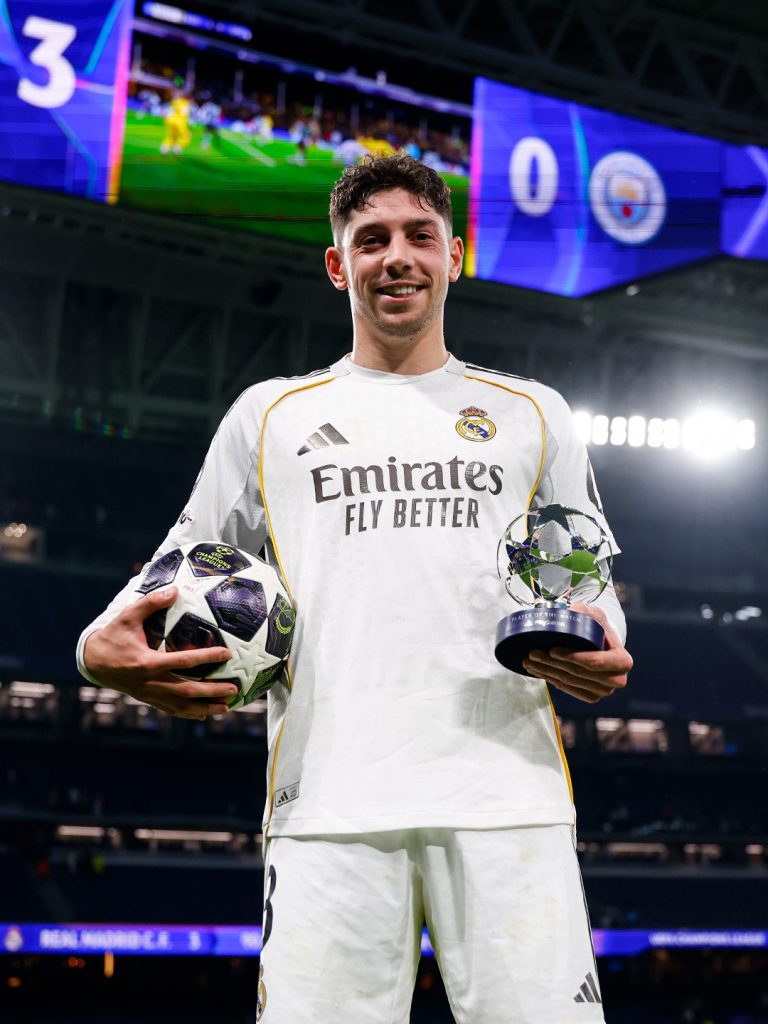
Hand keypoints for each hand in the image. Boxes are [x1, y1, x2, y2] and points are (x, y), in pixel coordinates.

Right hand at [83, 587, 234, 720]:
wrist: (94, 661)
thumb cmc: (114, 636)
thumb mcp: (127, 616)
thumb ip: (150, 603)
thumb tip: (175, 591)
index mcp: (147, 662)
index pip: (183, 661)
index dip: (206, 658)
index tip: (226, 653)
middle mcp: (150, 682)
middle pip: (186, 690)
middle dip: (212, 691)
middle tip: (233, 688)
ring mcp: (149, 694)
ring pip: (181, 705)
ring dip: (205, 707)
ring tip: (227, 706)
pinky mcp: (148, 699)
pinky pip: (171, 710)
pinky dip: (189, 714)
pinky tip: (205, 714)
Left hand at [522, 603, 631, 703]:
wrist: (603, 647)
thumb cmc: (599, 630)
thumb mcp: (596, 616)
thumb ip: (587, 611)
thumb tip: (571, 611)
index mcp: (622, 661)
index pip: (595, 662)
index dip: (572, 657)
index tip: (552, 649)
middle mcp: (617, 680)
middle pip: (579, 673)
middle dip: (553, 664)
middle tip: (533, 653)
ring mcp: (604, 691)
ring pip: (570, 682)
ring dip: (547, 671)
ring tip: (529, 660)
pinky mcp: (592, 697)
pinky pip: (568, 689)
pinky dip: (550, 679)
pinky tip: (536, 670)